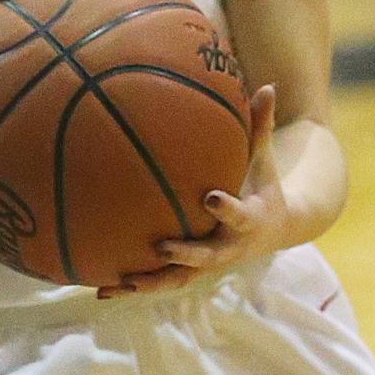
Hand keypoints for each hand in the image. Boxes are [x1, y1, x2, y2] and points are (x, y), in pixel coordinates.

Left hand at [97, 85, 288, 298]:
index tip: (210, 197)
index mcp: (249, 219)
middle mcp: (230, 247)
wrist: (274, 228)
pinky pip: (161, 282)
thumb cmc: (262, 183)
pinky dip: (133, 288)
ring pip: (179, 279)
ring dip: (151, 283)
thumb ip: (261, 125)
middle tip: (161, 247)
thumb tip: (268, 85)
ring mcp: (209, 264)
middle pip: (208, 257)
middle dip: (186, 254)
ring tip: (120, 282)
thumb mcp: (264, 157)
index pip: (239, 214)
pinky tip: (100, 289)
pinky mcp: (191, 272)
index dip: (227, 208)